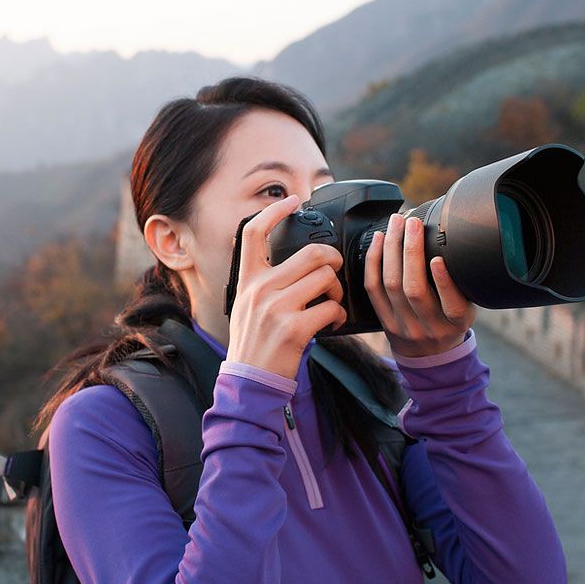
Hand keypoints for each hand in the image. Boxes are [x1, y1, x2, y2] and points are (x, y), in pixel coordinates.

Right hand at [227, 193, 346, 380]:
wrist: (249, 382)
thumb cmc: (253, 344)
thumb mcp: (246, 305)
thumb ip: (262, 281)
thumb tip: (290, 262)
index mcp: (247, 280)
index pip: (253, 233)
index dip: (274, 211)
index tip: (292, 201)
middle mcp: (260, 289)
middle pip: (310, 252)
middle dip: (333, 260)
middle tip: (334, 272)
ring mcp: (276, 308)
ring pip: (325, 278)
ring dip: (337, 291)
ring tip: (332, 304)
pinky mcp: (294, 329)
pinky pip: (330, 309)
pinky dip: (338, 316)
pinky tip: (332, 324)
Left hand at [364, 213, 477, 357]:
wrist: (430, 356)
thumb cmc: (450, 323)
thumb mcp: (467, 309)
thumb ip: (462, 286)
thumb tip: (455, 243)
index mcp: (455, 323)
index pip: (452, 305)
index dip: (444, 282)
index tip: (439, 258)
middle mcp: (428, 327)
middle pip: (414, 289)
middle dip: (411, 251)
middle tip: (412, 223)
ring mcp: (403, 325)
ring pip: (391, 285)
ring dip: (391, 250)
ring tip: (395, 225)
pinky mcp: (384, 320)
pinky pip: (373, 288)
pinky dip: (374, 261)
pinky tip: (378, 240)